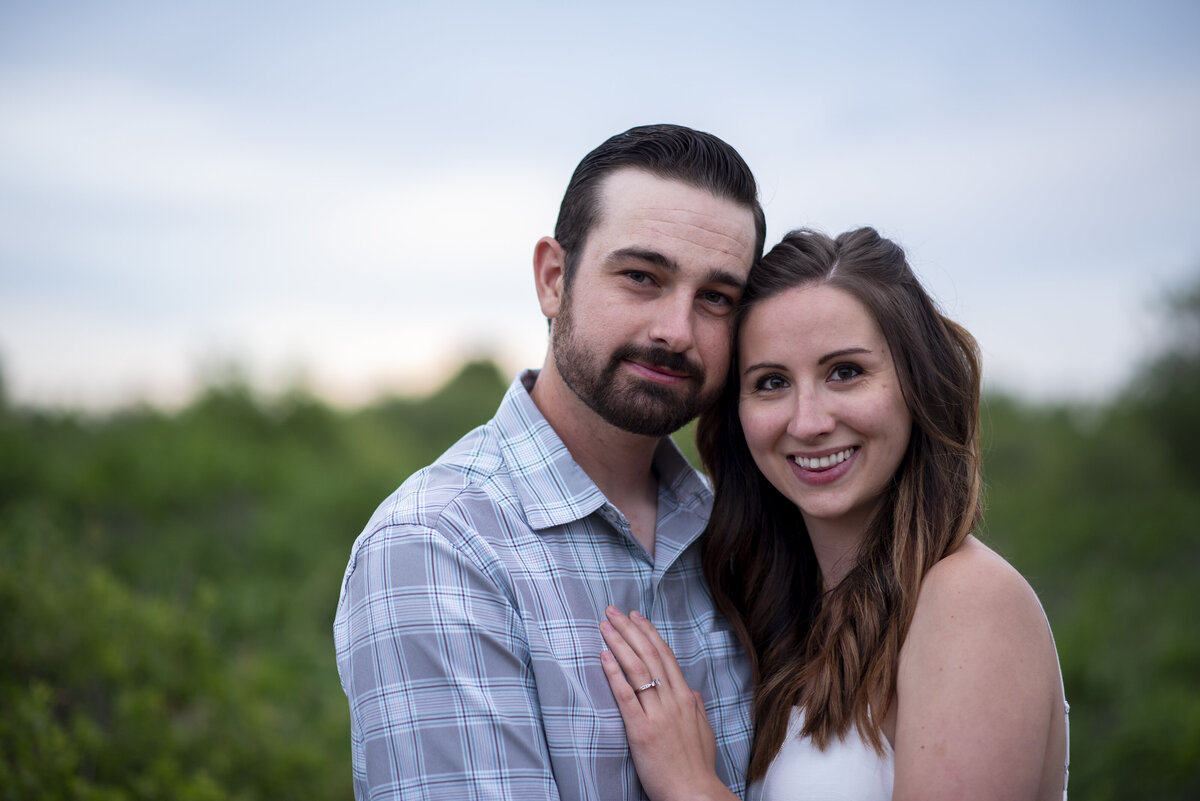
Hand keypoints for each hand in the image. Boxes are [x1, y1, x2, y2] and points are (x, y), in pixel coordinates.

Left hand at [599, 607, 736, 800]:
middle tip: (612, 611)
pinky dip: (614, 674)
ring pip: (637, 670)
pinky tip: (604, 656)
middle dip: (629, 630)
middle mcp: (672, 700)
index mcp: (685, 698)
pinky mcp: (640, 730)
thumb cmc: (696, 766)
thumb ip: (696, 707)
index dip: (648, 633)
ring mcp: (656, 714)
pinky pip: (625, 696)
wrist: (693, 793)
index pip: (665, 656)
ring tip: (604, 626)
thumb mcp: (703, 730)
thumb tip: (690, 689)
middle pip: (649, 656)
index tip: (635, 616)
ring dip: (619, 643)